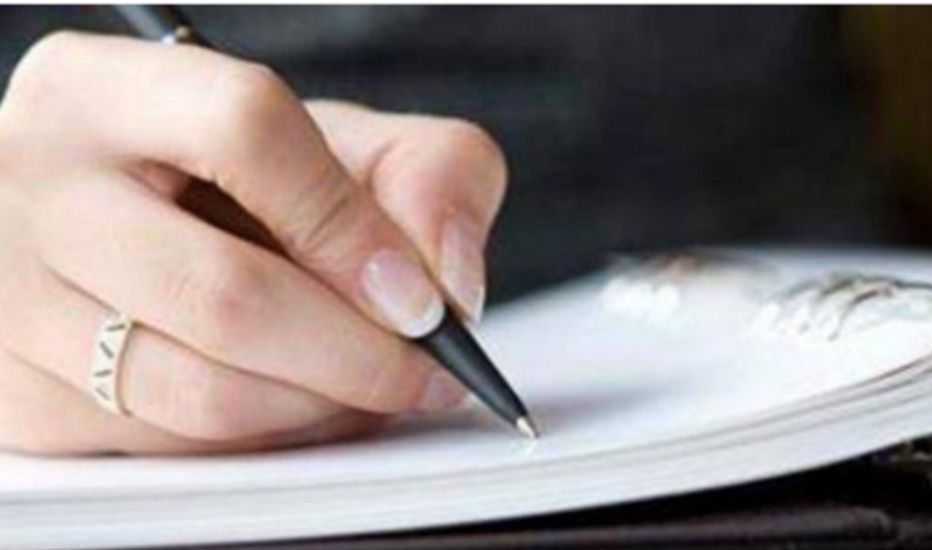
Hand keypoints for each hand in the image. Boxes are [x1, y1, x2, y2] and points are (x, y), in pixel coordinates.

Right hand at [0, 32, 506, 454]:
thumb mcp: (341, 142)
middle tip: (424, 371)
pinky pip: (175, 447)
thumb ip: (429, 174)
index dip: (352, 226)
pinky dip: (265, 439)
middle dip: (358, 354)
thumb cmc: (240, 182)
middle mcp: (36, 188)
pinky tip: (298, 402)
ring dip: (318, 407)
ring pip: (200, 391)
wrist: (127, 223)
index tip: (421, 297)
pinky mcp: (22, 399)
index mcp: (107, 92)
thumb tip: (446, 285)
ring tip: (370, 386)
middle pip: (226, 293)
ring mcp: (14, 302)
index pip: (245, 131)